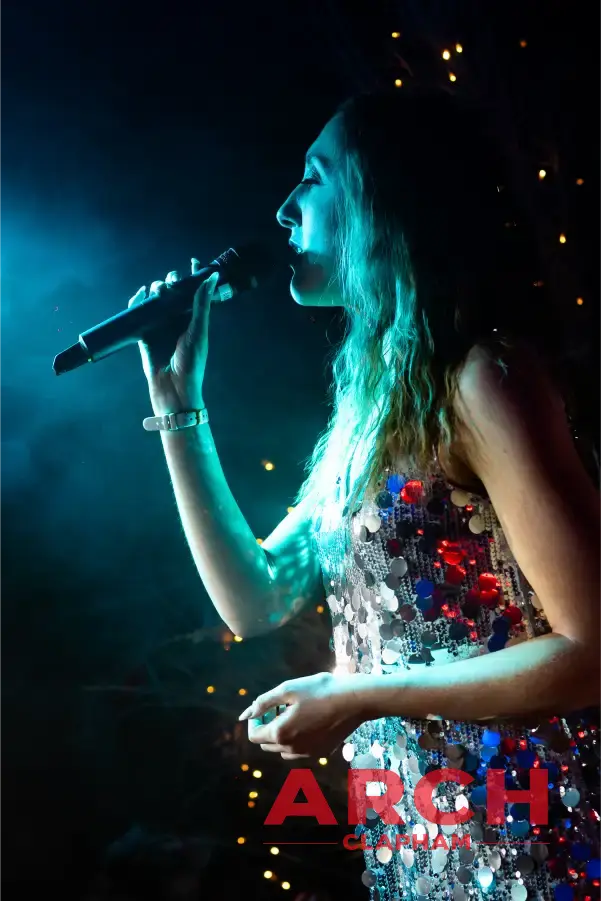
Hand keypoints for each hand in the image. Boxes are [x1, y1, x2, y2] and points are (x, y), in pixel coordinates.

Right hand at [127, 259, 218, 413]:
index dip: (195, 275)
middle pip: (173, 292)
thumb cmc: (191, 362)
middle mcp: (177, 320)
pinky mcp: (143, 333)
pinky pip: (138, 313)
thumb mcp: (198, 331)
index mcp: (193, 319)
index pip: (195, 292)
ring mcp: (160, 325)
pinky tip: (140, 294)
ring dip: (156, 289)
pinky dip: (137, 301)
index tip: (194, 261)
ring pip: (156, 299)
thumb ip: (202, 304)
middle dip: (172, 281)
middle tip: (173, 281)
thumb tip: (213, 277)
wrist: (173, 388)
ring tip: (159, 289)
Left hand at [238, 672, 366, 759]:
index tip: (267, 706)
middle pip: (267, 744)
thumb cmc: (320, 690)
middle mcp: (292, 749)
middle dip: (268, 726)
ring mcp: (308, 754)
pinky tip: (311, 721)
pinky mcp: (322, 753)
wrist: (355, 701)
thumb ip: (263, 702)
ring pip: (283, 750)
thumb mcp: (288, 689)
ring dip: (282, 734)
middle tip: (282, 707)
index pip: (254, 735)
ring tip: (296, 713)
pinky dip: (298, 739)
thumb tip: (244, 715)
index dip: (256, 719)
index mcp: (280, 733)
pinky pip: (301, 750)